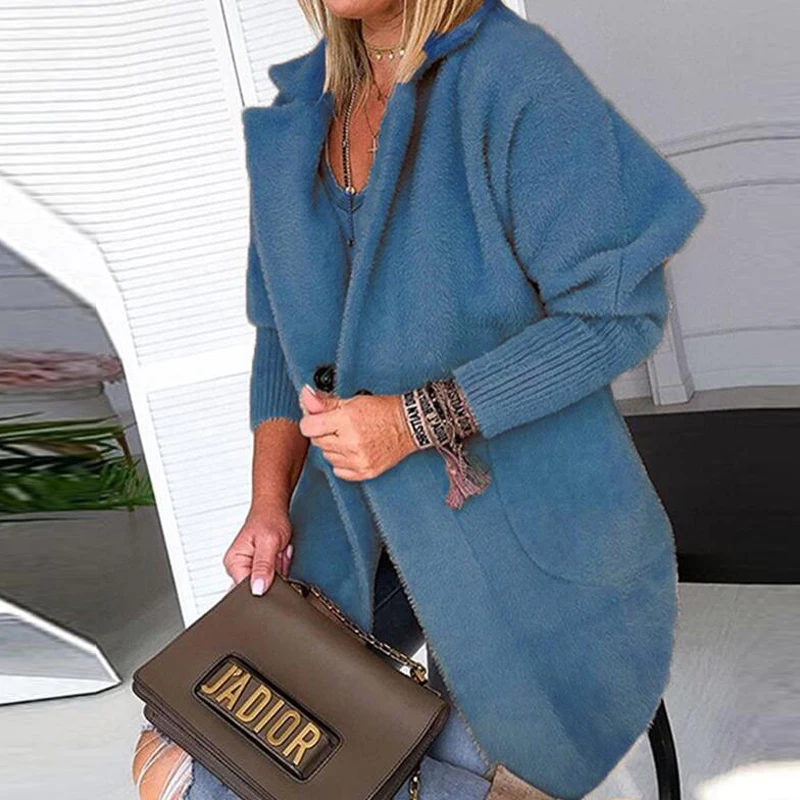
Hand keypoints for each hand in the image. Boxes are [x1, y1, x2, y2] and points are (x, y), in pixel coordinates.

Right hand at [223, 505, 292, 594]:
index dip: (265, 585)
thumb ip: (263, 566)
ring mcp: (250, 567)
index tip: (274, 570)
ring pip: (270, 583)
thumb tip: (257, 589)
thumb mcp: (268, 542)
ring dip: (280, 569)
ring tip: (279, 552)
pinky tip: (281, 555)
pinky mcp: (261, 567)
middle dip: (275, 574)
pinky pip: (275, 576)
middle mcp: (239, 566)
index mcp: (234, 562)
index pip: (246, 590)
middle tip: (277, 554)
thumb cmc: (269, 518)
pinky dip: (282, 567)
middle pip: (260, 587)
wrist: (274, 508)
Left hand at [298, 384, 416, 480]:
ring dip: (333, 448)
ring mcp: (358, 460)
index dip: (310, 421)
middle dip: (324, 433)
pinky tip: (353, 451)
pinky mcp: (365, 472)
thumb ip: (325, 402)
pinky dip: (342, 462)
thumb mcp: (352, 401)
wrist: (409, 426)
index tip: (317, 419)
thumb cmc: (383, 411)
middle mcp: (351, 443)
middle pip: (317, 442)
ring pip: (327, 457)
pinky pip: (339, 471)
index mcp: (346, 421)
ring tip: (349, 437)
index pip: (308, 427)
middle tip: (339, 426)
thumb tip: (305, 396)